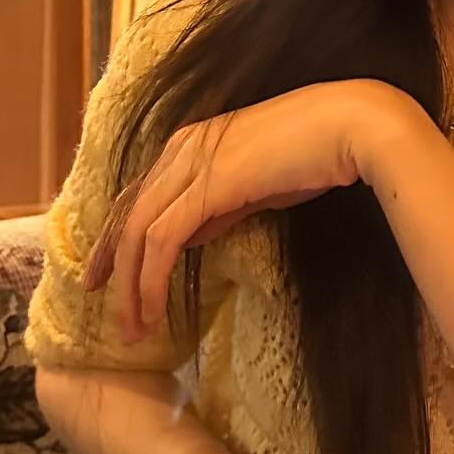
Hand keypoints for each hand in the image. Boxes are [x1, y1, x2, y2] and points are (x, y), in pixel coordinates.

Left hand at [86, 79, 418, 343]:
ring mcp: (191, 163)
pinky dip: (150, 278)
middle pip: (128, 212)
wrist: (350, 126)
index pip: (139, 193)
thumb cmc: (316, 153)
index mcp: (192, 142)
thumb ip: (221, 205)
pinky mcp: (207, 185)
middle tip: (104, 304)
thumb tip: (193, 234)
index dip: (119, 237)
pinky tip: (153, 308)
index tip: (108, 274)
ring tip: (134, 327)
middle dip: (112, 262)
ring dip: (131, 285)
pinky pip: (162, 239)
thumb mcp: (257, 185)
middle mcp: (182, 147)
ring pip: (138, 231)